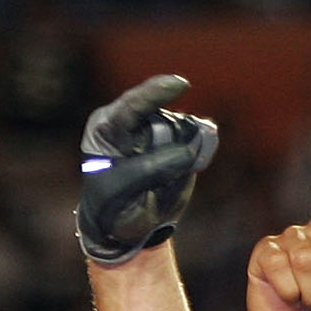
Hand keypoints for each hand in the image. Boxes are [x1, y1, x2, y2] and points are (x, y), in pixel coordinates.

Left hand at [76, 74, 218, 265]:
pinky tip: (197, 164)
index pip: (131, 105)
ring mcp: (156, 128)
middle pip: (163, 119)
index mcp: (106, 128)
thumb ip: (152, 168)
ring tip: (166, 183)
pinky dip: (203, 149)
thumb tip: (189, 148)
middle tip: (161, 178)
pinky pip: (200, 134)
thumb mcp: (122, 192)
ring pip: (184, 127)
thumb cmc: (114, 208)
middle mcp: (131, 122)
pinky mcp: (179, 138)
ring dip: (186, 153)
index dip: (155, 93)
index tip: (179, 85)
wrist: (126, 225)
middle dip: (171, 143)